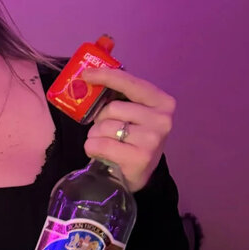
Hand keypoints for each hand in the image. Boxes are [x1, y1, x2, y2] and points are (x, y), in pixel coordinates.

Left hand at [81, 67, 175, 191]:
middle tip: (105, 129)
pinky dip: (93, 148)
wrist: (139, 174)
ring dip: (96, 135)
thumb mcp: (134, 113)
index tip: (86, 75)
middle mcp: (161, 120)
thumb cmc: (133, 138)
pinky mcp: (139, 158)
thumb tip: (90, 78)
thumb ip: (121, 96)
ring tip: (105, 142)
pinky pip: (100, 145)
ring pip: (104, 127)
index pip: (130, 83)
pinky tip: (101, 153)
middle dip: (101, 118)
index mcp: (162, 102)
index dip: (106, 76)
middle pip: (113, 108)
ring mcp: (152, 140)